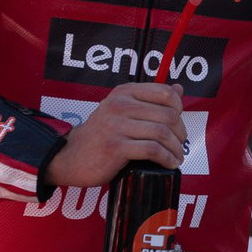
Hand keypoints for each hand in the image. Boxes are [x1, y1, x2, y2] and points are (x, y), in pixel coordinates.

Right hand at [44, 81, 186, 185]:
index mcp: (124, 92)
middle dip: (180, 132)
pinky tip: (169, 163)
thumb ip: (149, 99)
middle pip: (167, 114)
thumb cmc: (101, 134)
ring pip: (162, 132)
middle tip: (181, 144)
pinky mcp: (115, 147)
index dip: (179, 108)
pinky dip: (166, 158)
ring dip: (176, 147)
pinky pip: (152, 150)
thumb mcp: (122, 110)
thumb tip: (179, 88)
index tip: (178, 122)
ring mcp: (116, 125)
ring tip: (178, 157)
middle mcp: (120, 104)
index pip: (165, 92)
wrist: (70, 156)